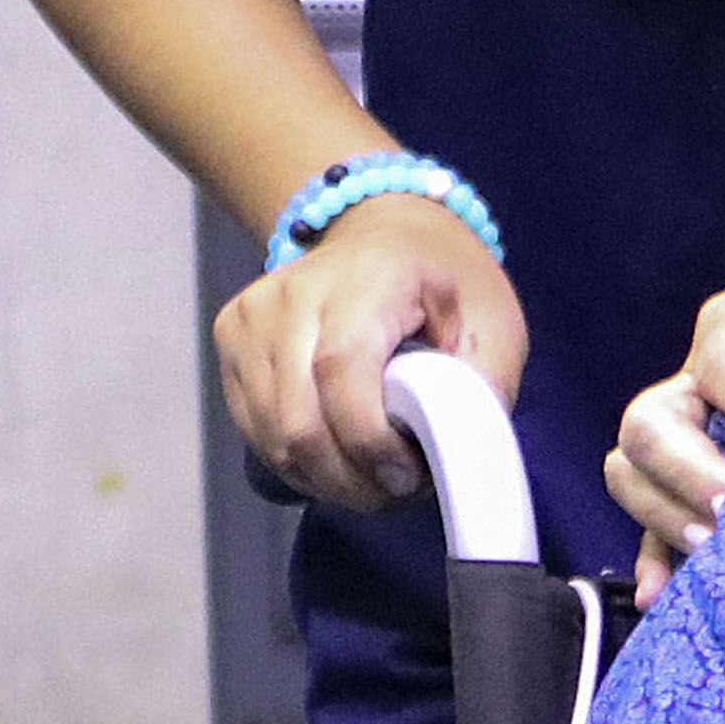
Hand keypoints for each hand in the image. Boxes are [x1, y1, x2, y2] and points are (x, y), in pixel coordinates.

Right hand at [215, 192, 527, 509]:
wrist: (381, 232)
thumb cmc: (443, 280)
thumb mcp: (494, 319)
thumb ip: (484, 383)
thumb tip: (460, 456)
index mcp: (366, 277)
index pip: (341, 369)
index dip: (369, 441)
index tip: (407, 476)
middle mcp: (293, 292)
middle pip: (299, 419)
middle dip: (351, 480)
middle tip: (398, 491)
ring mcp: (251, 315)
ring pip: (272, 436)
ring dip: (326, 480)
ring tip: (374, 479)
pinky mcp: (230, 337)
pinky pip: (255, 429)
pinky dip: (298, 463)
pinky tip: (338, 461)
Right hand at [603, 243, 724, 593]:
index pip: (724, 357)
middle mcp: (703, 384)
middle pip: (650, 423)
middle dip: (687, 470)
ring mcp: (695, 443)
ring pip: (633, 475)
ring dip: (667, 516)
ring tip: (719, 548)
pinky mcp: (700, 495)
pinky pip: (653, 532)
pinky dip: (655, 564)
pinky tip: (669, 596)